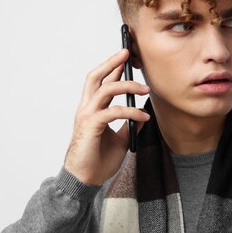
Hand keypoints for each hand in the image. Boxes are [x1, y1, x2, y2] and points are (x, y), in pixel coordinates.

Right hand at [63, 49, 149, 185]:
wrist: (85, 180)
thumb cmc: (98, 160)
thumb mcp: (120, 139)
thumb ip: (129, 125)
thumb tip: (143, 114)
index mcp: (91, 109)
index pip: (101, 81)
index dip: (113, 67)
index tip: (126, 56)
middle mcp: (86, 108)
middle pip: (95, 77)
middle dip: (112, 62)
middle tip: (127, 52)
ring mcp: (87, 116)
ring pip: (105, 89)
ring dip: (127, 86)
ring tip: (145, 89)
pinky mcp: (91, 126)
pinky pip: (113, 112)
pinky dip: (131, 112)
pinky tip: (144, 117)